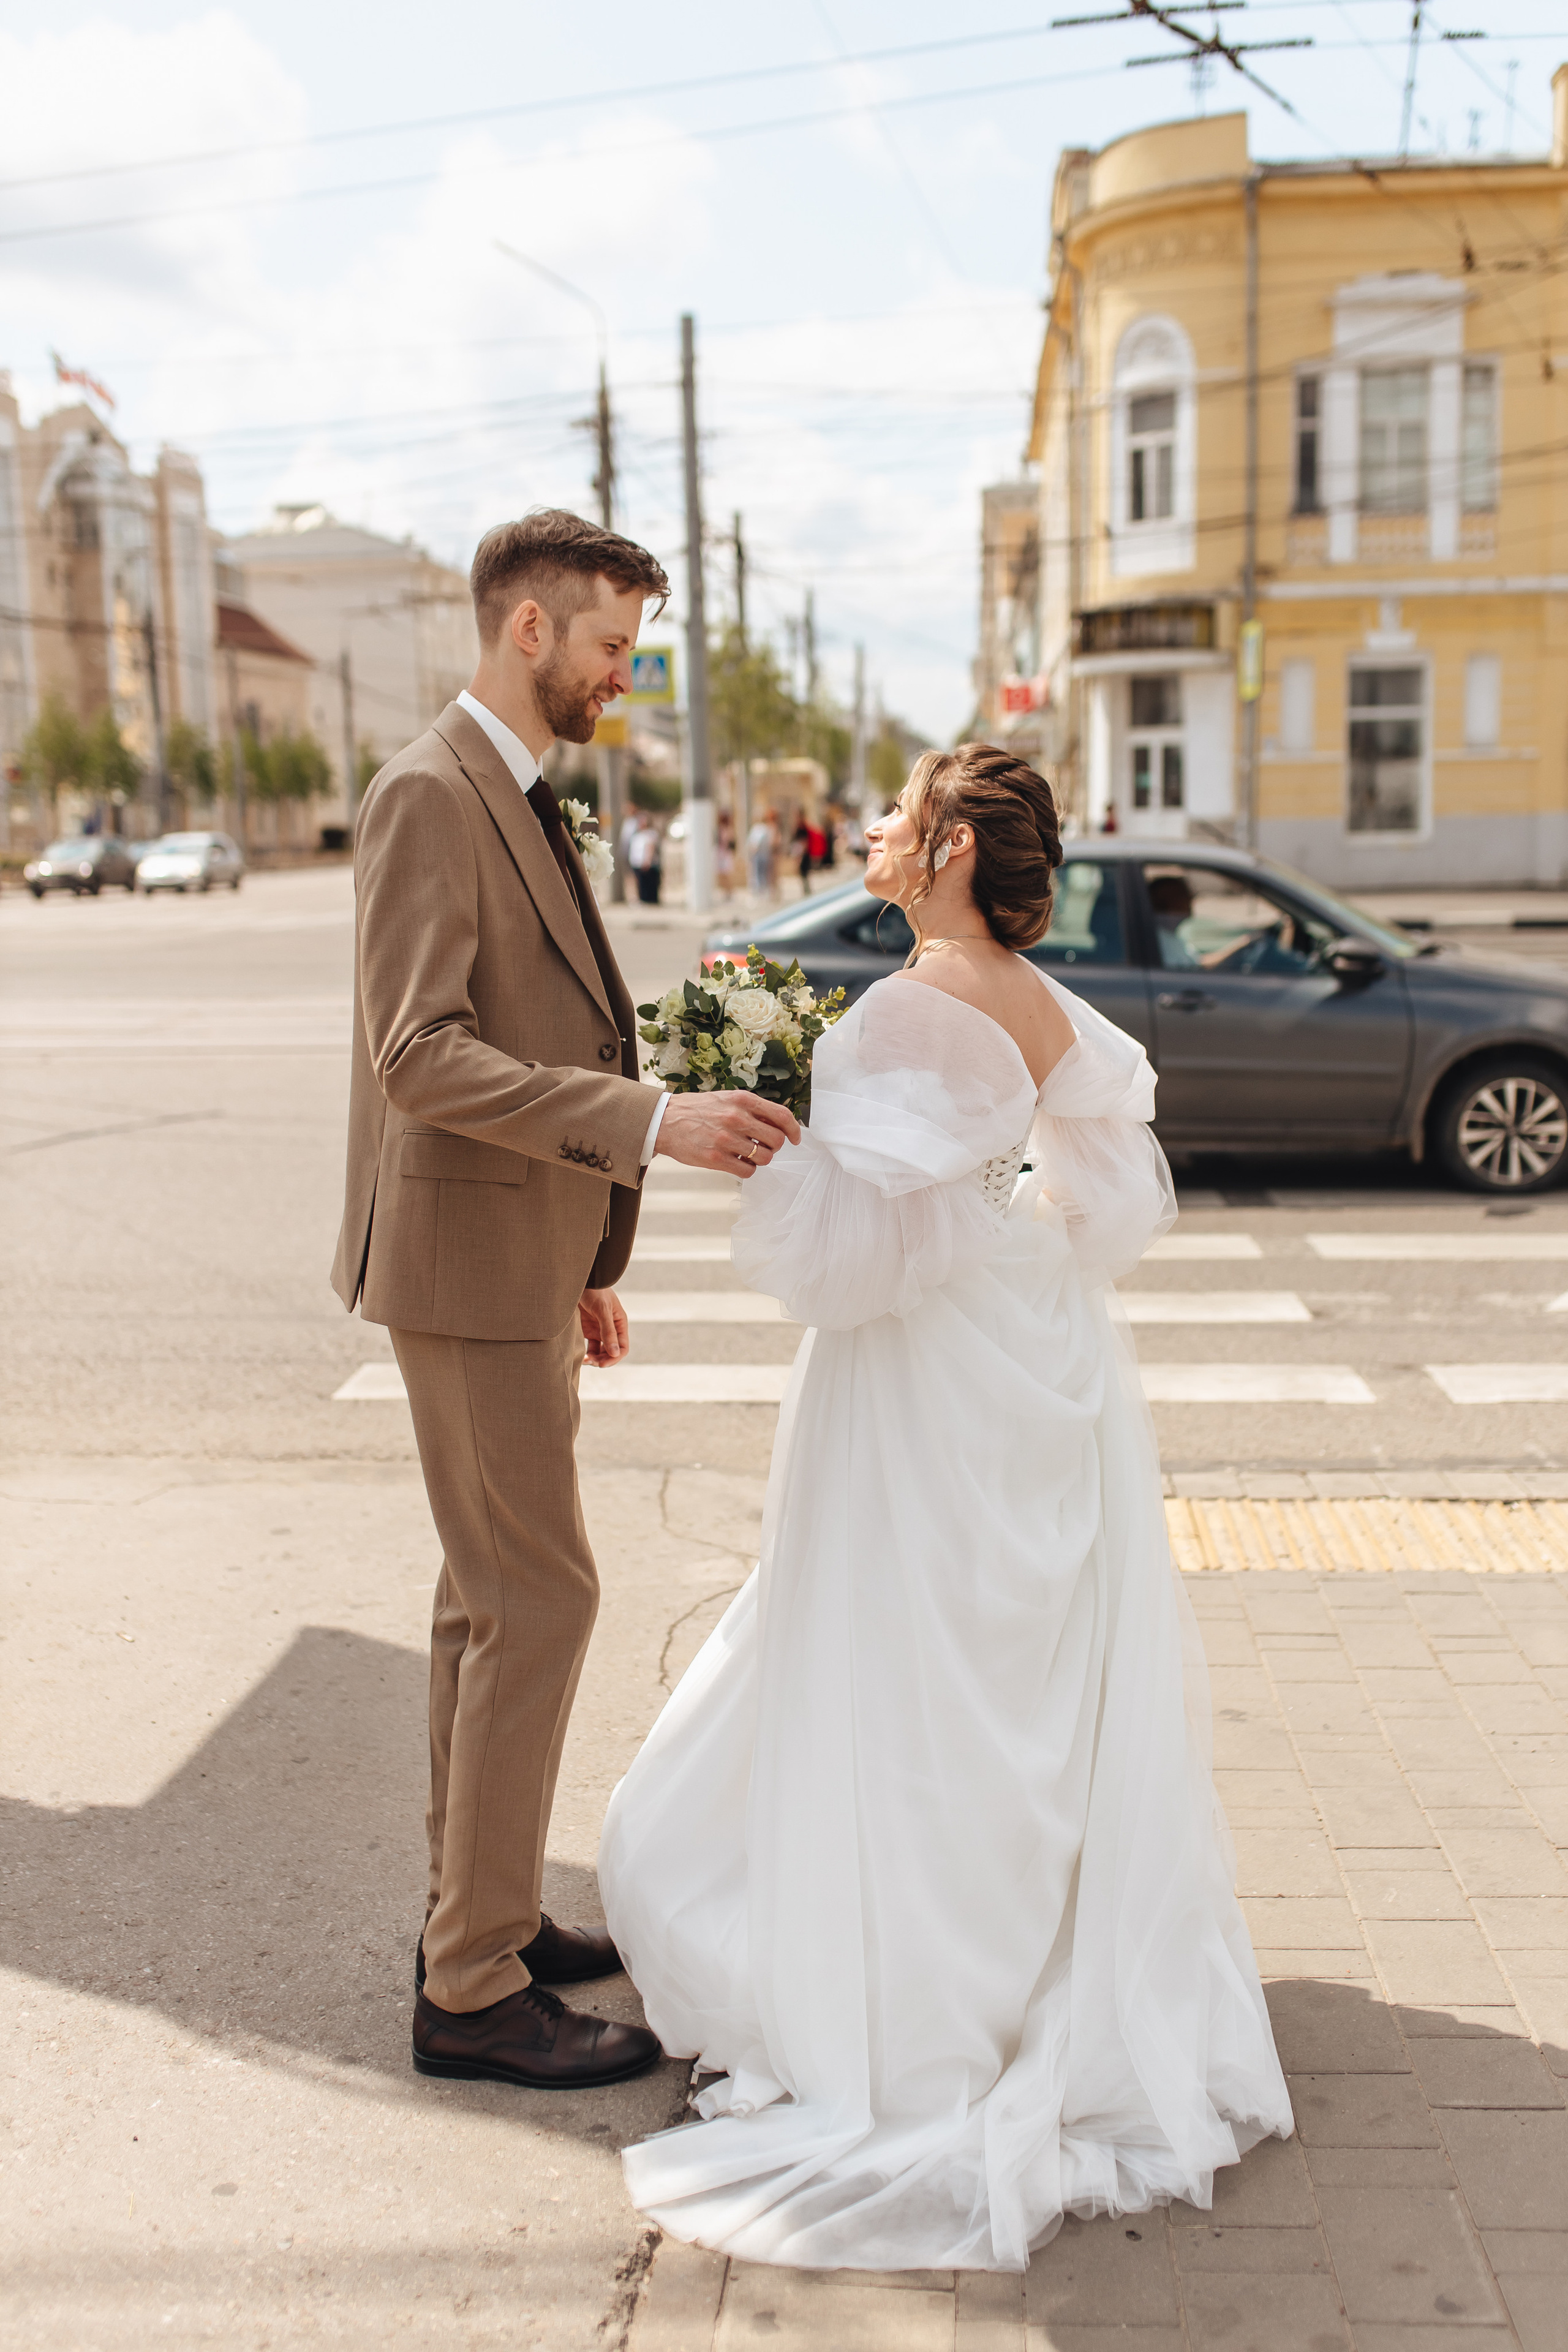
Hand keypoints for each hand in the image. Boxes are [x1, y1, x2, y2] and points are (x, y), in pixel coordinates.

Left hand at [578, 1286, 628, 1367]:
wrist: (578, 1280)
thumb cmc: (594, 1291)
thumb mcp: (602, 1310)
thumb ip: (609, 1331)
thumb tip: (615, 1353)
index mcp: (619, 1323)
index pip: (622, 1347)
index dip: (614, 1358)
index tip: (602, 1364)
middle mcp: (610, 1329)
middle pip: (611, 1352)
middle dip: (603, 1360)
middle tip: (591, 1362)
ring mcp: (598, 1330)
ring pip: (599, 1351)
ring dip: (594, 1358)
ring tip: (584, 1360)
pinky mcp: (586, 1329)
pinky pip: (588, 1346)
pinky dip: (586, 1353)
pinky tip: (580, 1356)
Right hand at [653, 1091, 800, 1177]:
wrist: (664, 1120)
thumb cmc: (698, 1110)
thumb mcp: (727, 1099)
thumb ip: (752, 1109)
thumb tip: (779, 1124)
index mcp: (742, 1100)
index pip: (782, 1116)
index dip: (794, 1130)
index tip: (795, 1139)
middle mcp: (737, 1118)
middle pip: (776, 1140)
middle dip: (774, 1147)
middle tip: (763, 1147)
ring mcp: (726, 1139)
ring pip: (764, 1158)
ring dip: (760, 1159)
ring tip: (747, 1154)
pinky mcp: (715, 1158)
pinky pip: (747, 1171)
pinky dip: (747, 1169)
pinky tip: (737, 1162)